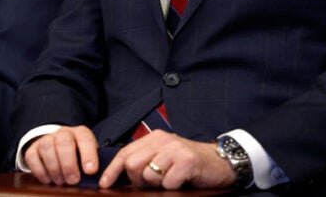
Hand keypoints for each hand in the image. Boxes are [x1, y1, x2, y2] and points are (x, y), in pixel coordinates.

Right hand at [23, 125, 99, 185]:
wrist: (59, 150)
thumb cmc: (79, 159)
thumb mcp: (89, 159)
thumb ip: (91, 166)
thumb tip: (97, 180)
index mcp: (80, 133)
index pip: (85, 138)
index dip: (88, 154)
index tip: (91, 171)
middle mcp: (63, 133)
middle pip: (64, 142)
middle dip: (69, 164)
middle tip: (73, 181)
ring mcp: (46, 139)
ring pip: (46, 147)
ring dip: (54, 167)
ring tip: (60, 181)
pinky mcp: (33, 149)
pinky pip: (32, 156)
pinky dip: (40, 170)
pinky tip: (48, 180)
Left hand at [99, 130, 234, 188]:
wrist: (220, 163)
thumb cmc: (189, 164)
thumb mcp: (164, 157)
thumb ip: (145, 161)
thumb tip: (121, 176)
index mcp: (154, 138)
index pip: (125, 153)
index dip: (112, 169)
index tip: (105, 183)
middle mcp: (163, 140)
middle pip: (133, 165)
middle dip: (138, 180)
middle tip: (154, 184)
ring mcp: (175, 150)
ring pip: (149, 175)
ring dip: (158, 185)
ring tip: (171, 180)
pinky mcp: (187, 162)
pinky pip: (168, 183)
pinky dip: (173, 187)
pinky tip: (182, 181)